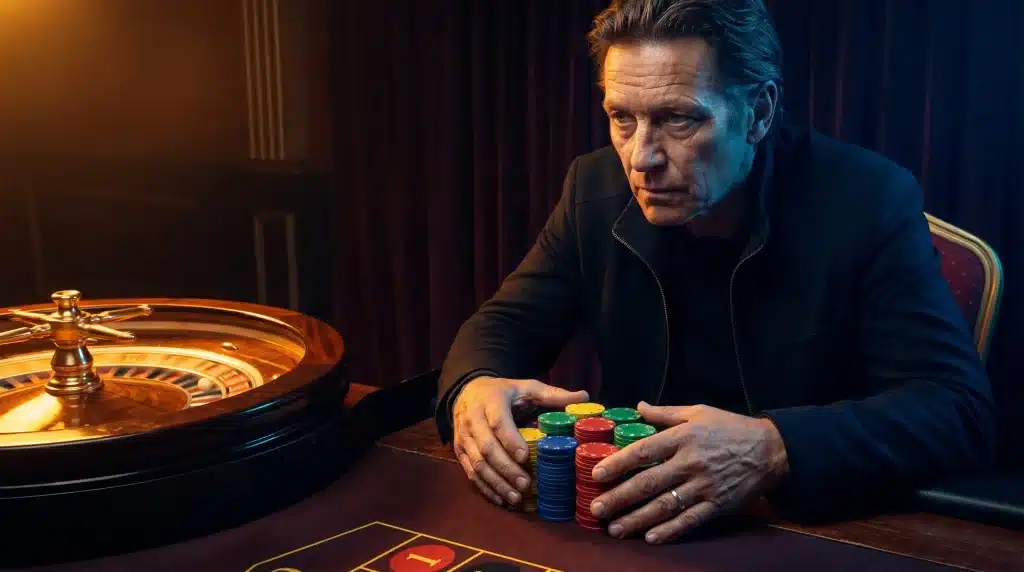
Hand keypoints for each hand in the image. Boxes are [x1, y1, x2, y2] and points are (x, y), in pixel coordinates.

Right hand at [452, 376, 588, 506]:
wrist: (466, 391)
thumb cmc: (504, 392)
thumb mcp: (527, 387)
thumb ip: (553, 394)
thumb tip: (584, 396)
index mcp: (491, 400)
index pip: (498, 422)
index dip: (510, 440)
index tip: (525, 457)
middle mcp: (472, 419)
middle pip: (487, 448)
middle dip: (506, 469)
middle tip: (526, 484)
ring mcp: (463, 437)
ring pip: (477, 463)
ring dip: (496, 483)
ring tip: (516, 498)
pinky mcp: (460, 450)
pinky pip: (470, 472)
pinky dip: (485, 487)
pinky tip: (501, 499)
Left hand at [589, 402, 788, 543]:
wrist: (771, 450)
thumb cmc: (731, 428)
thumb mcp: (698, 411)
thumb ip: (665, 412)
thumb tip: (638, 406)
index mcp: (683, 437)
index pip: (643, 451)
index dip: (618, 463)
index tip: (597, 474)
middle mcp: (690, 463)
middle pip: (648, 483)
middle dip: (619, 497)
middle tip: (597, 508)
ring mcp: (704, 487)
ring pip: (664, 506)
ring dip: (637, 519)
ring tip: (615, 528)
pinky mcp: (717, 505)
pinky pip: (689, 521)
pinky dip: (670, 531)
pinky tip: (650, 538)